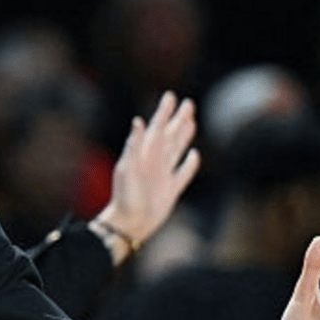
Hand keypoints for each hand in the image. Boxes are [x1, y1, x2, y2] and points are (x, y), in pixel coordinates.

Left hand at [95, 91, 200, 257]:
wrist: (129, 223)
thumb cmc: (125, 196)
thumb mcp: (127, 168)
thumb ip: (134, 145)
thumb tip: (139, 121)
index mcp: (144, 154)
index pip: (157, 128)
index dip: (164, 112)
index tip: (171, 96)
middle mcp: (154, 162)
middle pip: (170, 135)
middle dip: (178, 119)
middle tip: (188, 103)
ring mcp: (163, 175)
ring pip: (177, 149)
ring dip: (184, 135)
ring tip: (191, 121)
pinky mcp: (171, 190)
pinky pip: (183, 173)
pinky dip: (190, 164)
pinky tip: (195, 155)